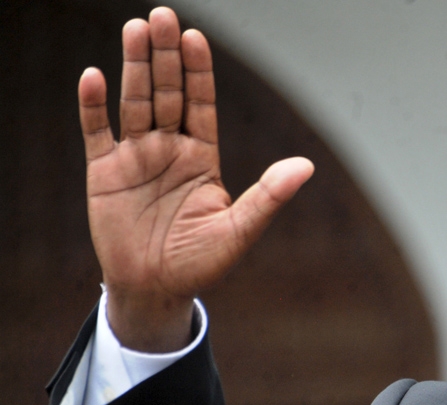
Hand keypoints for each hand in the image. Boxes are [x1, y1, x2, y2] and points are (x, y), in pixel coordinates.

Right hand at [78, 7, 312, 351]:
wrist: (155, 289)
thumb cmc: (200, 262)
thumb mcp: (240, 230)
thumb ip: (269, 196)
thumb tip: (306, 167)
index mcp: (202, 157)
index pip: (201, 103)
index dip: (198, 72)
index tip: (196, 38)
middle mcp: (169, 148)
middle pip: (167, 93)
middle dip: (165, 57)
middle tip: (163, 17)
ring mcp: (135, 157)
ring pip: (134, 102)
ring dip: (133, 67)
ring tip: (136, 29)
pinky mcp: (103, 172)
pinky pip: (96, 132)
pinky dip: (93, 106)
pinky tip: (94, 76)